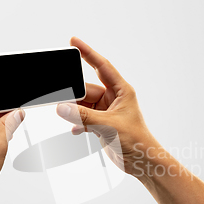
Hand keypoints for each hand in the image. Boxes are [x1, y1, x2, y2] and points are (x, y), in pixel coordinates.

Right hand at [56, 37, 158, 179]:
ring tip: (66, 116)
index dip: (88, 53)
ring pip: (83, 105)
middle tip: (60, 99)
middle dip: (74, 95)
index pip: (102, 67)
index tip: (74, 41)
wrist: (142, 162)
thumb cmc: (136, 141)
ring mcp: (106, 112)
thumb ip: (84, 117)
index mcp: (122, 91)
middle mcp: (114, 99)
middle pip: (87, 90)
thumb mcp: (109, 126)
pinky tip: (75, 130)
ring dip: (74, 112)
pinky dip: (78, 123)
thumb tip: (62, 108)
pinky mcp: (101, 125)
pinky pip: (83, 118)